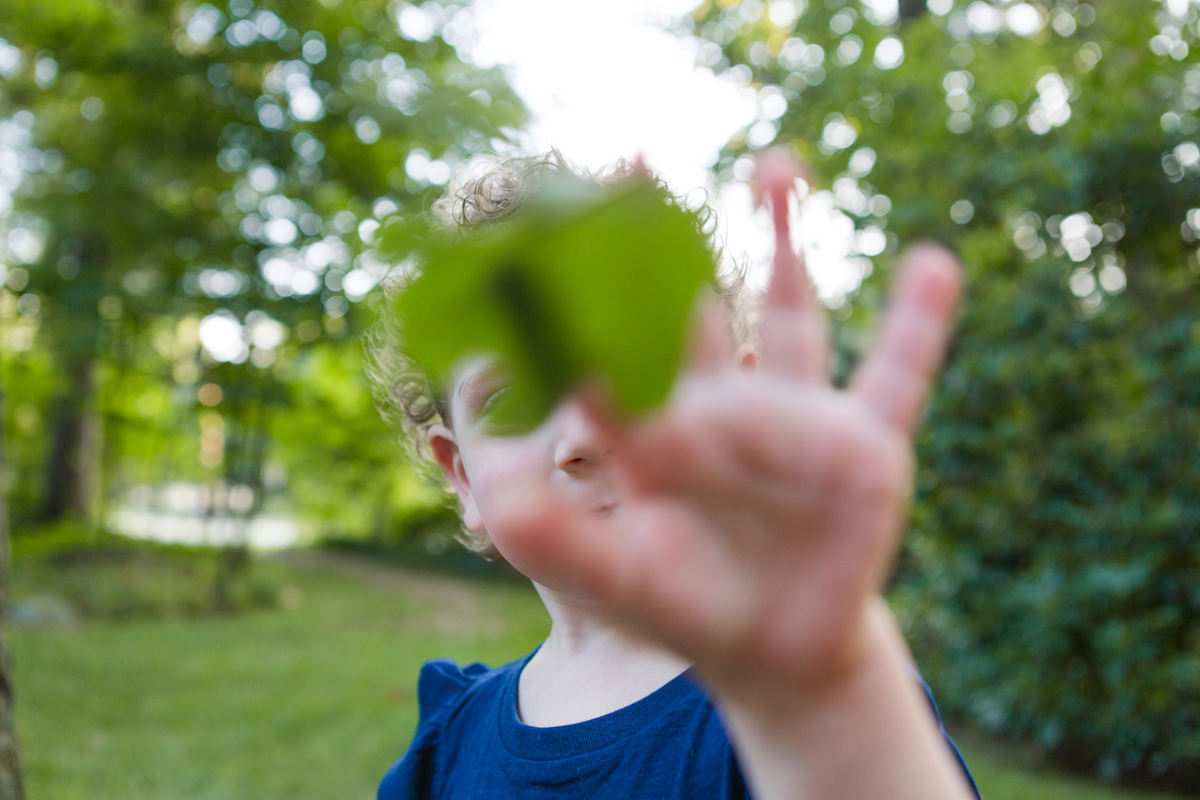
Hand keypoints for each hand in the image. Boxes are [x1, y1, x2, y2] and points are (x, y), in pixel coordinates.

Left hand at [493, 156, 960, 700]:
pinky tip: (933, 264)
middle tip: (630, 159)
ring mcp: (795, 417)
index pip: (610, 345)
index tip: (548, 227)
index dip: (578, 293)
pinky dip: (917, 325)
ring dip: (781, 244)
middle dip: (663, 238)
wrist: (772, 646)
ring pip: (789, 316)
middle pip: (689, 305)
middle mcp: (723, 402)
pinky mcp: (864, 447)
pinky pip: (897, 376)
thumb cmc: (682, 598)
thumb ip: (548, 534)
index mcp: (656, 425)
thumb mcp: (608, 571)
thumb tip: (486, 485)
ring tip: (772, 167)